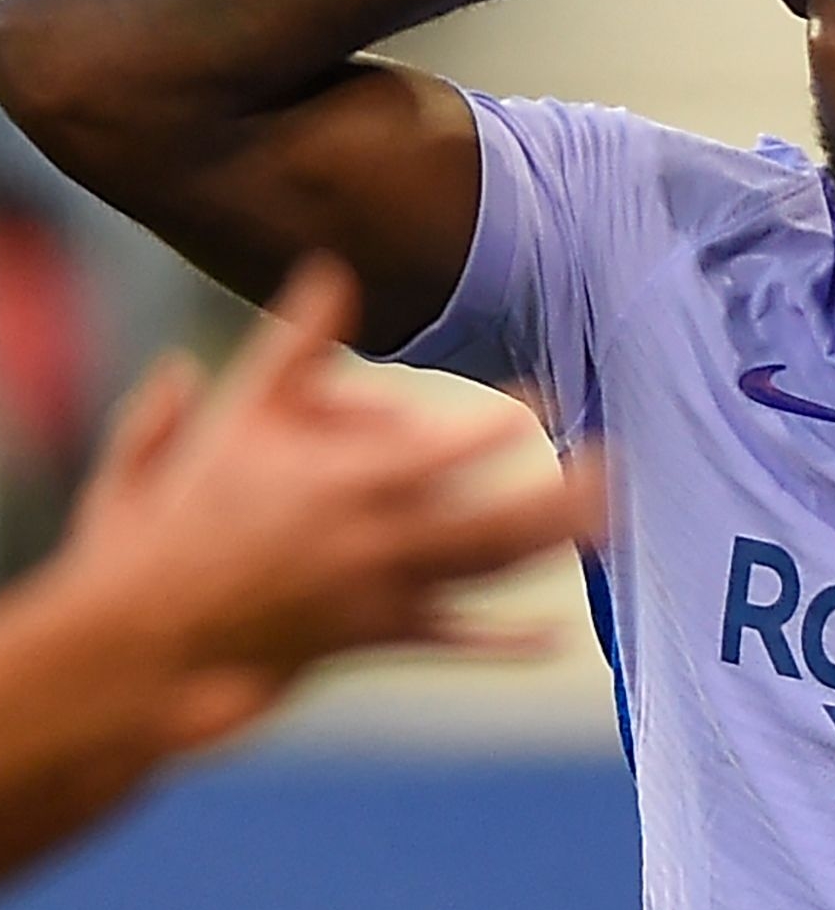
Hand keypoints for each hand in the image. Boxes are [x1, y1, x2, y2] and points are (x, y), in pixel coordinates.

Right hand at [52, 256, 600, 750]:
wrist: (139, 639)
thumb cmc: (180, 519)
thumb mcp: (227, 421)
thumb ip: (291, 347)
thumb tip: (331, 268)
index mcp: (335, 486)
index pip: (429, 454)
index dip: (488, 430)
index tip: (544, 403)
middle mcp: (369, 546)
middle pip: (483, 524)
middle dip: (554, 501)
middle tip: (620, 469)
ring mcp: (377, 599)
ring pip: (483, 575)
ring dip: (549, 550)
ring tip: (614, 521)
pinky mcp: (374, 639)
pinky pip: (449, 640)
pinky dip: (501, 642)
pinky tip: (557, 639)